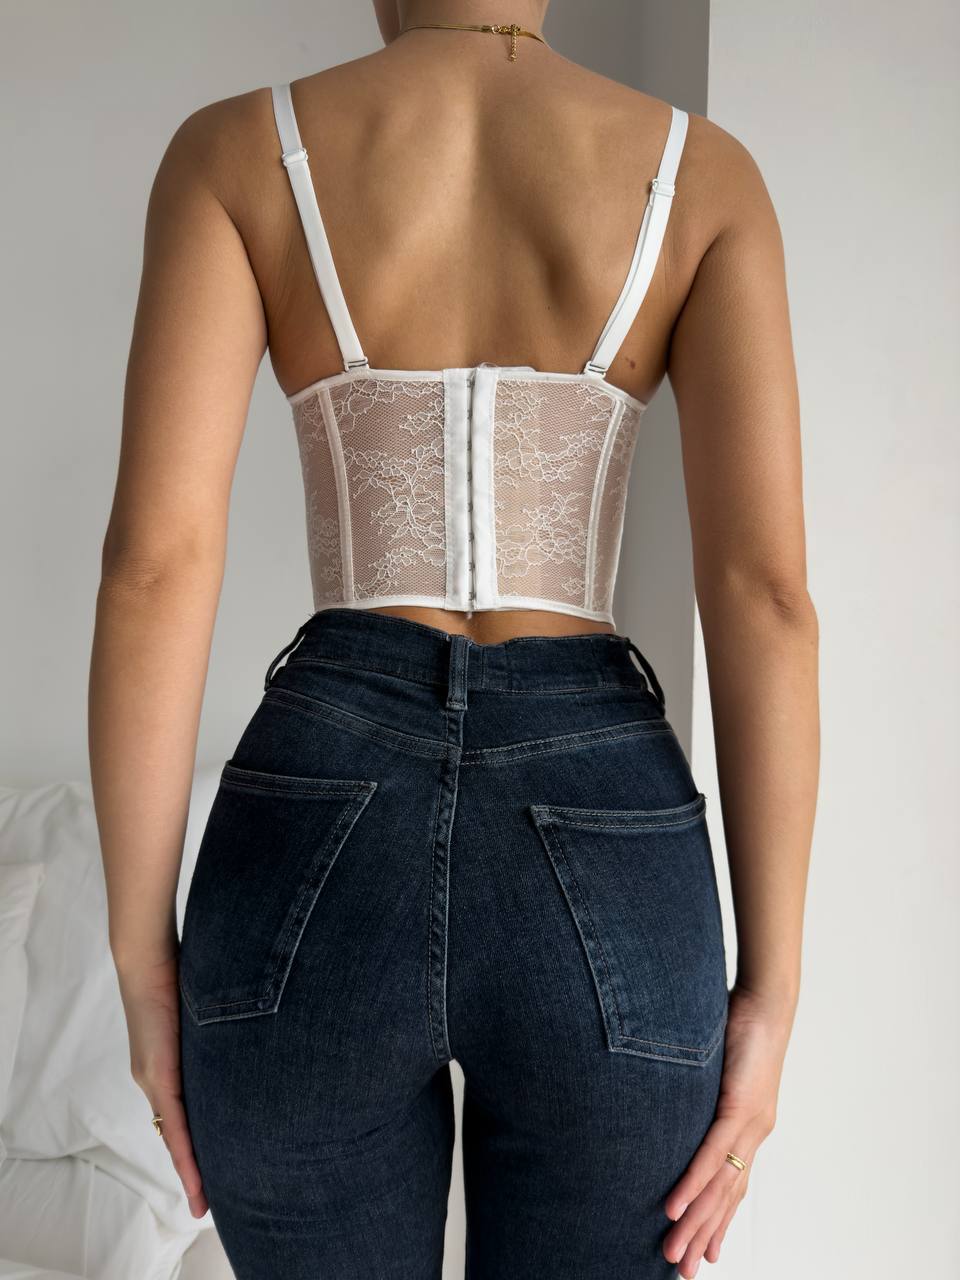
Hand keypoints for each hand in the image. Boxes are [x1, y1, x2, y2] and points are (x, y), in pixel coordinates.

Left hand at [115, 951, 208, 1218]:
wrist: (147, 957)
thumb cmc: (180, 971)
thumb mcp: (204, 1010)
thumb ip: (218, 1031)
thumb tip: (249, 1033)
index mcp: (165, 1064)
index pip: (182, 1114)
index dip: (195, 1143)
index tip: (210, 1168)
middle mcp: (154, 1079)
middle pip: (178, 1132)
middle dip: (195, 1165)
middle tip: (211, 1198)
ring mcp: (154, 1079)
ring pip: (176, 1134)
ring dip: (192, 1166)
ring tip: (206, 1198)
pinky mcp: (158, 1074)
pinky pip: (176, 1123)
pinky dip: (185, 1152)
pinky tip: (196, 1175)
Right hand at [661, 982, 795, 1275]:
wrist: (767, 1001)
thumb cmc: (740, 1023)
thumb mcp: (716, 1065)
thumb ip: (703, 1089)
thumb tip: (675, 1093)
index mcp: (751, 1127)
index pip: (733, 1186)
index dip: (718, 1220)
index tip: (705, 1252)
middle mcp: (755, 1134)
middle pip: (726, 1198)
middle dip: (704, 1237)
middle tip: (683, 1272)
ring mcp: (750, 1125)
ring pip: (719, 1187)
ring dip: (694, 1224)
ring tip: (674, 1254)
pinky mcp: (739, 1109)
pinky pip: (712, 1155)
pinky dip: (693, 1185)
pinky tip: (676, 1209)